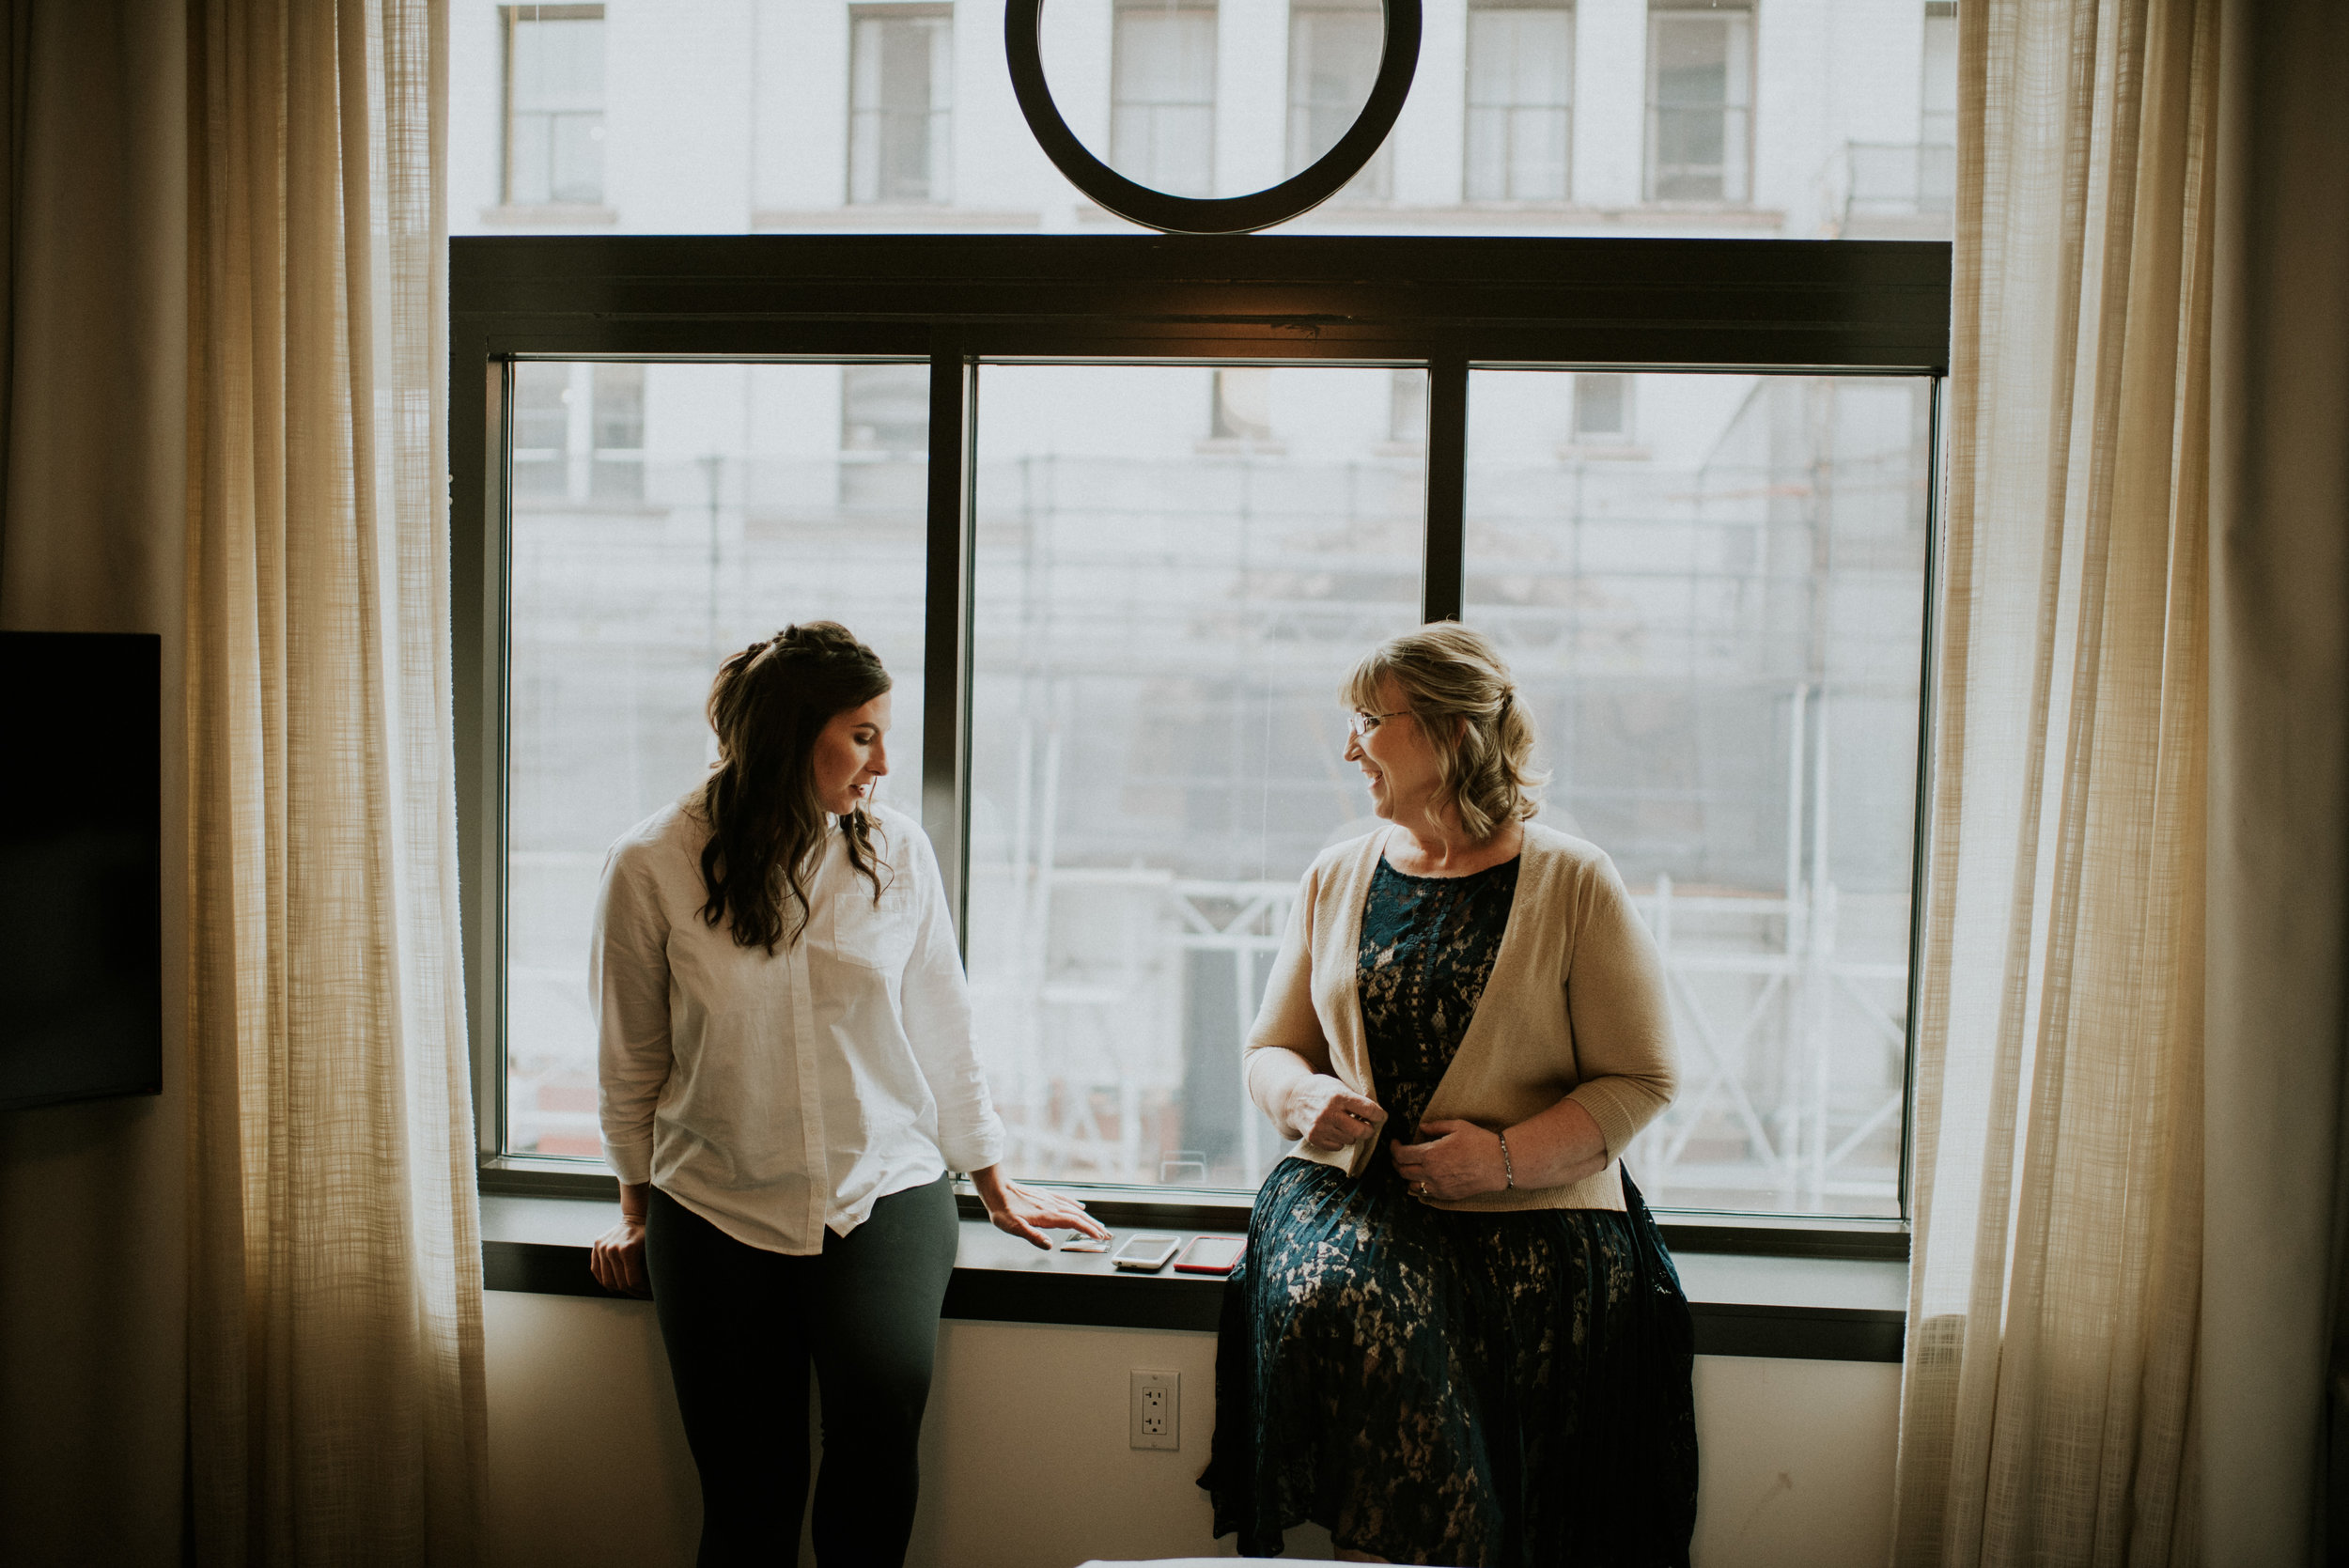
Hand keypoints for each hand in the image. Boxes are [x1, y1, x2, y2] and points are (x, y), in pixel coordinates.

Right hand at [589, 1212, 649, 1295]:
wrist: (636, 1218)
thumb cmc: (648, 1235)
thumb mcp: (653, 1250)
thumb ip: (651, 1268)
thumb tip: (654, 1287)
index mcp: (627, 1250)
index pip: (633, 1282)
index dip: (642, 1289)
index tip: (648, 1290)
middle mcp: (611, 1249)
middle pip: (620, 1283)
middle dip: (633, 1291)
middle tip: (641, 1291)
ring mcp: (602, 1248)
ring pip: (607, 1281)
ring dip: (618, 1288)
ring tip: (629, 1288)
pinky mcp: (596, 1246)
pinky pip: (596, 1271)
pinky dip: (605, 1280)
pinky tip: (615, 1283)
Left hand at [971, 1166, 1111, 1249]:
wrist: (997, 1190)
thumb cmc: (1004, 1210)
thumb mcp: (1015, 1228)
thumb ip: (1034, 1237)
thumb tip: (1049, 1246)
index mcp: (1048, 1215)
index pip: (1074, 1223)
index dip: (1089, 1230)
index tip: (1100, 1237)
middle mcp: (1052, 1206)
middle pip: (1079, 1216)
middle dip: (1094, 1225)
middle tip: (1106, 1233)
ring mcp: (1049, 1199)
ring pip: (1074, 1208)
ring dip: (1088, 1217)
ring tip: (1097, 1224)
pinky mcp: (1045, 1195)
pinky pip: (1065, 1199)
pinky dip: (1075, 1204)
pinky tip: (1080, 1206)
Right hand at [1283, 1074, 1386, 1151]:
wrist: (1292, 1098)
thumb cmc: (1320, 1090)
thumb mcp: (1338, 1086)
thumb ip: (1355, 1099)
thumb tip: (1376, 1114)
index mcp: (1338, 1096)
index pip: (1369, 1109)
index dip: (1379, 1115)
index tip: (1381, 1116)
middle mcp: (1329, 1112)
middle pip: (1361, 1131)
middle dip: (1369, 1130)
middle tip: (1368, 1126)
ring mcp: (1320, 1127)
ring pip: (1350, 1140)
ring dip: (1351, 1134)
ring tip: (1344, 1124)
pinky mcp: (1314, 1138)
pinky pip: (1338, 1146)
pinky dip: (1339, 1141)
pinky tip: (1334, 1130)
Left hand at [1390, 1119, 1507, 1200]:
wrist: (1499, 1164)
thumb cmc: (1479, 1142)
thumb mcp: (1457, 1126)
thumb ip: (1436, 1126)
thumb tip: (1422, 1127)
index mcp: (1430, 1154)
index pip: (1401, 1155)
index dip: (1394, 1148)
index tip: (1395, 1142)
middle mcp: (1431, 1173)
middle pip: (1402, 1171)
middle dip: (1396, 1162)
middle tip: (1399, 1154)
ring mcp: (1439, 1187)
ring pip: (1412, 1185)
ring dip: (1407, 1176)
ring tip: (1411, 1167)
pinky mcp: (1448, 1195)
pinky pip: (1426, 1193)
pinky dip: (1421, 1186)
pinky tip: (1425, 1178)